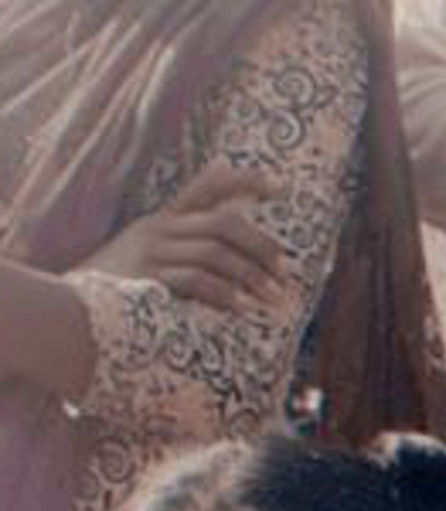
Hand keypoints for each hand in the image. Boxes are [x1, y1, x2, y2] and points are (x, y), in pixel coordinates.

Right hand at [79, 163, 279, 310]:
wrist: (75, 305)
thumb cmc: (123, 286)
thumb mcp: (152, 256)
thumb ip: (189, 248)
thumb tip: (237, 256)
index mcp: (165, 219)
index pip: (207, 187)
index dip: (244, 182)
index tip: (280, 187)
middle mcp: (160, 229)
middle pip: (222, 224)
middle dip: (260, 246)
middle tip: (284, 272)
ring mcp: (153, 252)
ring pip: (214, 251)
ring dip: (251, 275)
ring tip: (275, 298)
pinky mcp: (148, 278)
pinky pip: (195, 280)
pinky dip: (225, 293)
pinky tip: (244, 308)